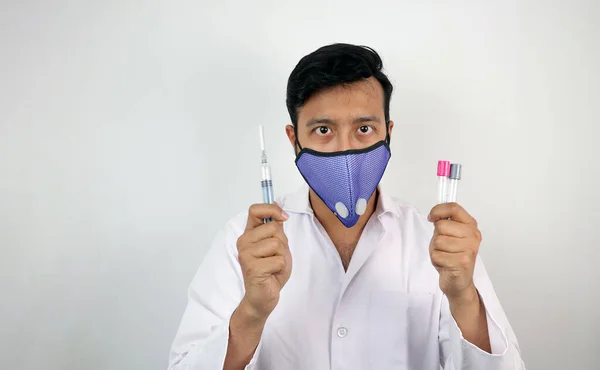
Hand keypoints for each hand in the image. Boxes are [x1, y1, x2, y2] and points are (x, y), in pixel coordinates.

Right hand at [236, 203, 291, 322]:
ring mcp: (246, 254)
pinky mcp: (252, 268)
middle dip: (282, 243)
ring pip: (277, 244)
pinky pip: (278, 260)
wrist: (263, 296)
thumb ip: (276, 230)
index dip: (271, 209)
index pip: (255, 210)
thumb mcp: (277, 246)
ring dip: (282, 257)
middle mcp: (244, 242)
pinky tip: (272, 275)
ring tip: (274, 266)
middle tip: (275, 256)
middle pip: (274, 228)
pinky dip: (281, 268)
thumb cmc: (270, 271)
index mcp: (249, 234)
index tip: (283, 217)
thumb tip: (279, 211)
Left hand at [427, 203, 481, 301]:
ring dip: (435, 250)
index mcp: (470, 226)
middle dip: (436, 237)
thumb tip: (434, 215)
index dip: (438, 210)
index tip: (431, 217)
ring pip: (438, 241)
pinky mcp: (462, 262)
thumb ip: (445, 224)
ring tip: (445, 256)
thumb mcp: (449, 236)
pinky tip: (444, 264)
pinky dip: (436, 260)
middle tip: (444, 247)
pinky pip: (436, 254)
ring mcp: (469, 249)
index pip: (454, 208)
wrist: (459, 282)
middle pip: (441, 226)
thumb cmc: (452, 257)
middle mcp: (472, 236)